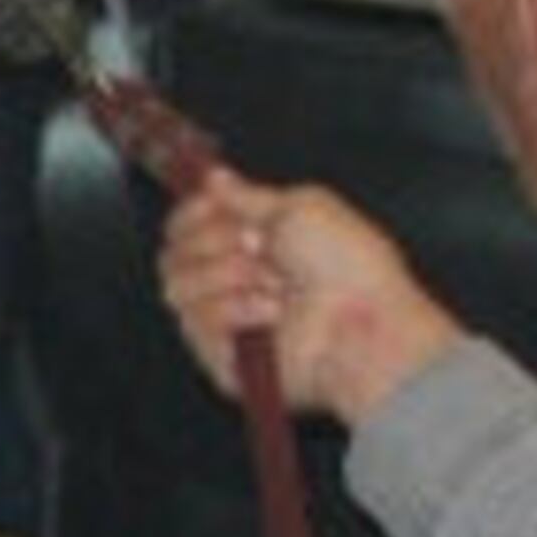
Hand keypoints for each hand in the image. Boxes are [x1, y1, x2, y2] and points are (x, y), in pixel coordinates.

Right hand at [157, 165, 461, 427]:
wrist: (363, 325)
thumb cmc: (348, 266)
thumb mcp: (300, 206)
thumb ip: (246, 195)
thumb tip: (212, 179)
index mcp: (253, 245)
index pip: (186, 226)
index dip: (192, 213)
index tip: (212, 205)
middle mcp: (234, 283)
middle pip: (174, 253)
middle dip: (213, 239)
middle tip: (259, 246)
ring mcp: (225, 322)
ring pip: (179, 284)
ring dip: (228, 274)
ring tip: (274, 284)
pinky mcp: (221, 358)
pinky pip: (196, 320)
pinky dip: (237, 308)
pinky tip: (272, 313)